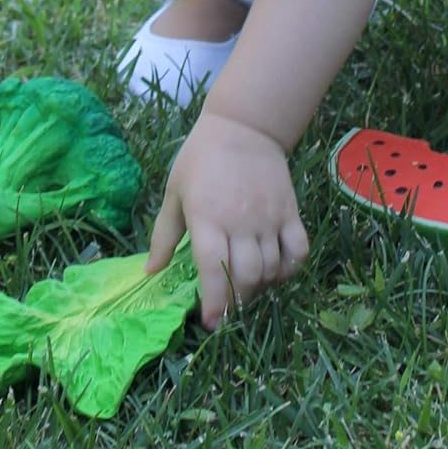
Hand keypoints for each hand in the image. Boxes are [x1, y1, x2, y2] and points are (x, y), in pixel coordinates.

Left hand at [145, 109, 309, 328]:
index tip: (211, 322)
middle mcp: (240, 222)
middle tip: (227, 303)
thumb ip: (163, 234)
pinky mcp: (290, 212)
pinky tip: (276, 270)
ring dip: (259, 287)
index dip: (214, 301)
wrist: (244, 126)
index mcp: (207, 218)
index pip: (213, 270)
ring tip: (246, 287)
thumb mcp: (174, 192)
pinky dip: (290, 269)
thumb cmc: (201, 158)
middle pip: (246, 277)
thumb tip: (150, 272)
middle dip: (236, 300)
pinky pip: (298, 251)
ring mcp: (269, 218)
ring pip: (271, 269)